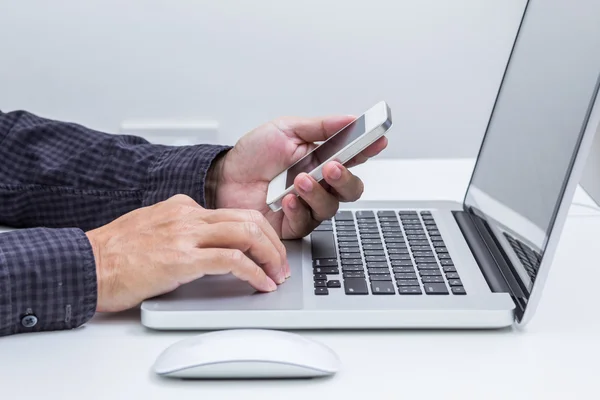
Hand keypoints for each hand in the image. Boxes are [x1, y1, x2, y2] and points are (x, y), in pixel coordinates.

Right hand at [85, 194, 286, 312]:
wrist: (86, 265)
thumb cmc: (113, 254)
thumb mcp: (152, 229)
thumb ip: (180, 231)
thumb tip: (203, 244)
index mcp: (181, 207)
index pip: (234, 213)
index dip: (258, 232)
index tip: (266, 249)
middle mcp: (188, 215)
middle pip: (249, 218)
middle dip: (273, 242)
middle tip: (280, 263)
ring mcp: (186, 234)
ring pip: (247, 233)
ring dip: (270, 256)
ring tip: (277, 274)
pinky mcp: (183, 258)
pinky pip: (232, 260)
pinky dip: (254, 272)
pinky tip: (260, 283)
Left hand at [212, 115, 387, 239]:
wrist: (223, 177)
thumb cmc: (253, 155)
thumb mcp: (285, 130)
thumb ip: (320, 127)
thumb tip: (350, 119)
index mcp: (322, 159)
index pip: (354, 156)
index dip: (369, 149)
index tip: (377, 140)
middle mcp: (319, 185)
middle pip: (351, 189)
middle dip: (346, 178)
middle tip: (333, 167)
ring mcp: (307, 206)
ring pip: (331, 207)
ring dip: (318, 193)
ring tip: (300, 180)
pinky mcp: (292, 225)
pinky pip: (306, 222)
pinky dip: (299, 209)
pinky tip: (286, 199)